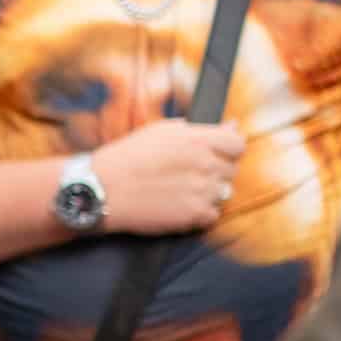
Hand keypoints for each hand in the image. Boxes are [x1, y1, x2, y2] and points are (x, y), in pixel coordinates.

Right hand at [95, 119, 247, 236]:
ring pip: (223, 193)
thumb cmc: (127, 157)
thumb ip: (199, 129)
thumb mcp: (161, 131)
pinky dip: (200, 213)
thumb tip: (232, 126)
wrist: (102, 190)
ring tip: (180, 191)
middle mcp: (205, 164)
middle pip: (231, 170)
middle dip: (214, 171)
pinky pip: (213, 214)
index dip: (228, 149)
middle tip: (187, 174)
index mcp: (198, 140)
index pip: (238, 144)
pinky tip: (179, 205)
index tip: (216, 154)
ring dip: (207, 192)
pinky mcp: (195, 215)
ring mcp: (202, 191)